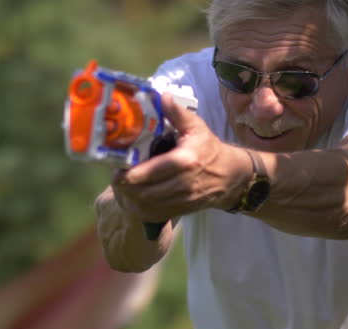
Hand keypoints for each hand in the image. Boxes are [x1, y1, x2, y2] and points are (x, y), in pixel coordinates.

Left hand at [110, 93, 251, 220]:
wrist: (232, 176)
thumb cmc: (209, 149)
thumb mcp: (197, 127)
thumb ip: (177, 113)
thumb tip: (162, 96)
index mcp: (185, 160)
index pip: (150, 171)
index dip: (129, 172)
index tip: (117, 166)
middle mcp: (184, 183)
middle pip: (144, 191)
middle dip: (125, 186)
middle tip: (116, 176)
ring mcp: (183, 199)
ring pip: (148, 206)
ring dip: (130, 198)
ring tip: (122, 187)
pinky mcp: (182, 210)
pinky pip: (155, 214)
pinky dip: (141, 208)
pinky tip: (134, 198)